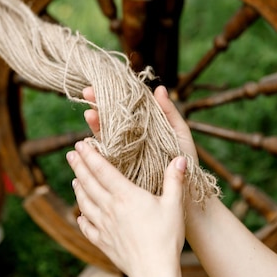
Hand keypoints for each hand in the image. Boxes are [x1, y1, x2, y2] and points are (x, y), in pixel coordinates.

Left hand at [66, 139, 187, 276]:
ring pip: (85, 203)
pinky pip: (88, 228)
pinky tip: (81, 214)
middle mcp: (110, 208)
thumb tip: (179, 158)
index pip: (102, 170)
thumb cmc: (166, 238)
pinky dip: (82, 218)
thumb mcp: (174, 205)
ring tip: (75, 179)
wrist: (154, 274)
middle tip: (71, 153)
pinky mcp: (104, 243)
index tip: (80, 144)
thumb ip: (174, 180)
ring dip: (79, 189)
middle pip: (89, 183)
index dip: (90, 155)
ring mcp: (104, 227)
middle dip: (79, 166)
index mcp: (125, 196)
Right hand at [83, 84, 198, 163]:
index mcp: (145, 126)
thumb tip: (159, 88)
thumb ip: (169, 112)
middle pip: (111, 118)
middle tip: (88, 92)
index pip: (126, 107)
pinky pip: (107, 156)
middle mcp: (132, 137)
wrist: (187, 192)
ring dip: (96, 123)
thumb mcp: (180, 134)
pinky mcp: (121, 169)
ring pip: (106, 135)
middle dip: (98, 104)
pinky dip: (97, 148)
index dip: (114, 94)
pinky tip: (89, 140)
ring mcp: (125, 152)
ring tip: (90, 113)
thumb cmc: (185, 161)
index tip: (103, 83)